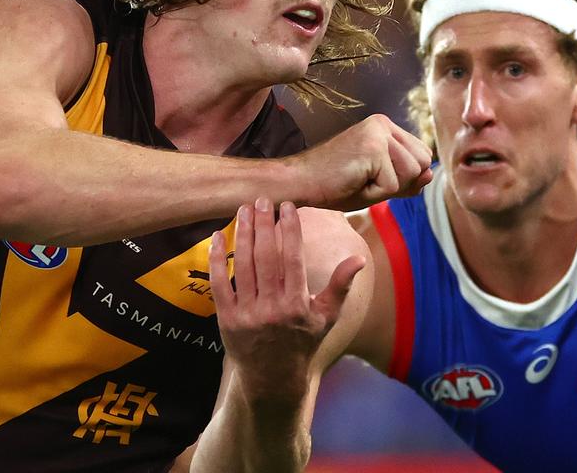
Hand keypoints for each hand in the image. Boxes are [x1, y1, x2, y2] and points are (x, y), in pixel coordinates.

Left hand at [208, 198, 364, 404]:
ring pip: (243, 265)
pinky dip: (217, 258)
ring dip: (242, 234)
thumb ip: (340, 285)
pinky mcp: (226, 318)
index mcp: (297, 305)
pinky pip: (219, 283)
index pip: (293, 258)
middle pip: (265, 257)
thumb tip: (359, 258)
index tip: (288, 206)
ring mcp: (247, 313)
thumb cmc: (303, 342)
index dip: (290, 230)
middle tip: (262, 199)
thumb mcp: (327, 317)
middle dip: (263, 225)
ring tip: (244, 209)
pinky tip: (218, 236)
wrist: (272, 378)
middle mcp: (272, 308)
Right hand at [290, 114, 432, 209]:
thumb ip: (407, 180)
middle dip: (399, 183)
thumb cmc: (335, 184)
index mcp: (385, 126)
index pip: (422, 156)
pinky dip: (374, 194)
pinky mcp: (372, 148)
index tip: (372, 176)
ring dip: (386, 189)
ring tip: (358, 180)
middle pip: (423, 163)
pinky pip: (392, 186)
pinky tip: (352, 183)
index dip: (405, 177)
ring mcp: (378, 133)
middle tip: (364, 179)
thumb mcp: (379, 184)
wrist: (300, 183)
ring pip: (412, 174)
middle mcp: (383, 124)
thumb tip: (431, 174)